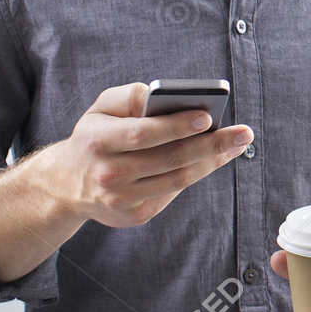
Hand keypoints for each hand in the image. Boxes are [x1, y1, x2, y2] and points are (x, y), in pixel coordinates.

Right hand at [41, 82, 253, 228]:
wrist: (66, 184)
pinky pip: (172, 192)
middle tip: (244, 133)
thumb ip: (130, 96)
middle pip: (169, 160)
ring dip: (211, 161)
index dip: (176, 126)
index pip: (143, 134)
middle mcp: (108, 174)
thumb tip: (165, 96)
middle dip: (211, 145)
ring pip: (177, 179)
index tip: (208, 117)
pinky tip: (213, 159)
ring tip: (236, 144)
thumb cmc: (94, 136)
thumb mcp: (101, 108)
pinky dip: (195, 174)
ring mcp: (121, 200)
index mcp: (98, 141)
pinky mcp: (134, 215)